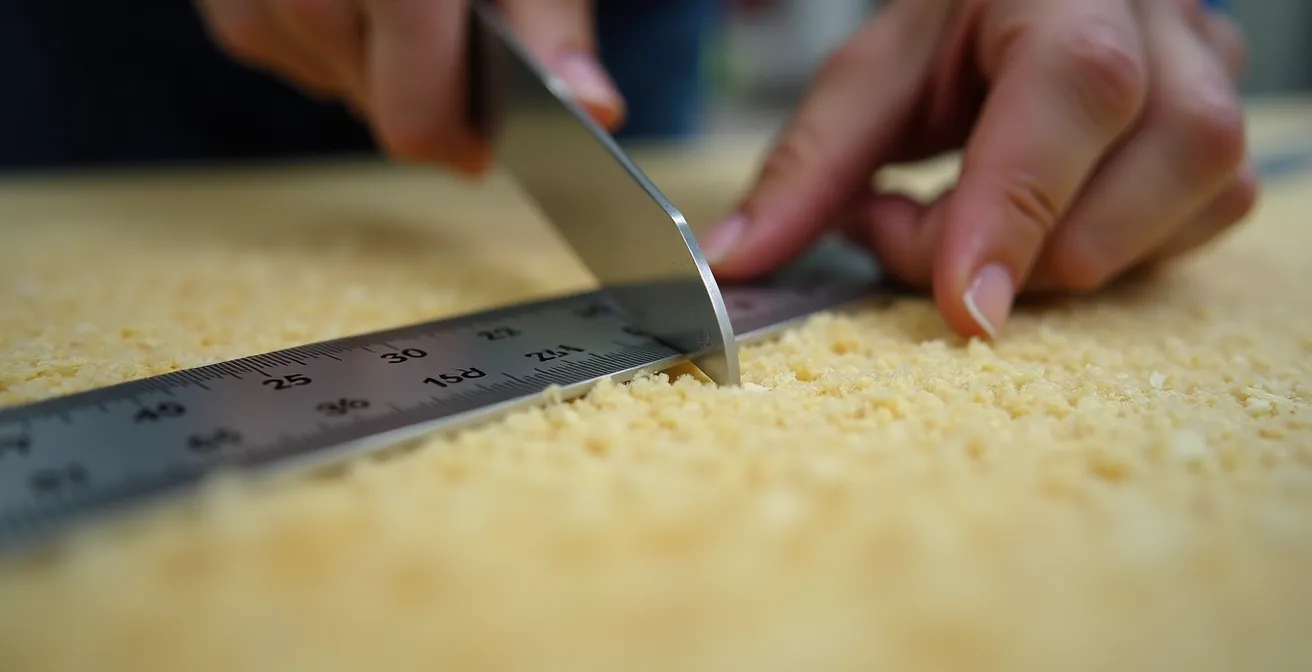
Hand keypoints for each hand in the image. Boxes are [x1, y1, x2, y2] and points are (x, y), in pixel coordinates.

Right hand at [195, 0, 624, 172]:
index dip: (459, 143)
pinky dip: (308, 22)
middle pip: (367, 101)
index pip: (413, 121)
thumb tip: (594, 111)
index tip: (484, 142)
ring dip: (362, 56)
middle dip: (420, 87)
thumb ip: (549, 21)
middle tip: (449, 29)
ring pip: (314, 69)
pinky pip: (261, 30)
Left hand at [704, 0, 1255, 339]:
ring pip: (1163, 228)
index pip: (1074, 95)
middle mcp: (1169, 32)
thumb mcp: (870, 76)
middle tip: (908, 218)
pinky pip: (1182, 240)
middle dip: (1000, 247)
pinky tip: (1044, 214)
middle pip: (1122, 192)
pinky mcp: (1228, 152)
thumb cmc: (956, 25)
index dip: (1013, 213)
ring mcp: (1217, 89)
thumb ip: (807, 169)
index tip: (962, 310)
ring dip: (1048, 256)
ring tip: (974, 208)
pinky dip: (1099, 254)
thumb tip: (736, 261)